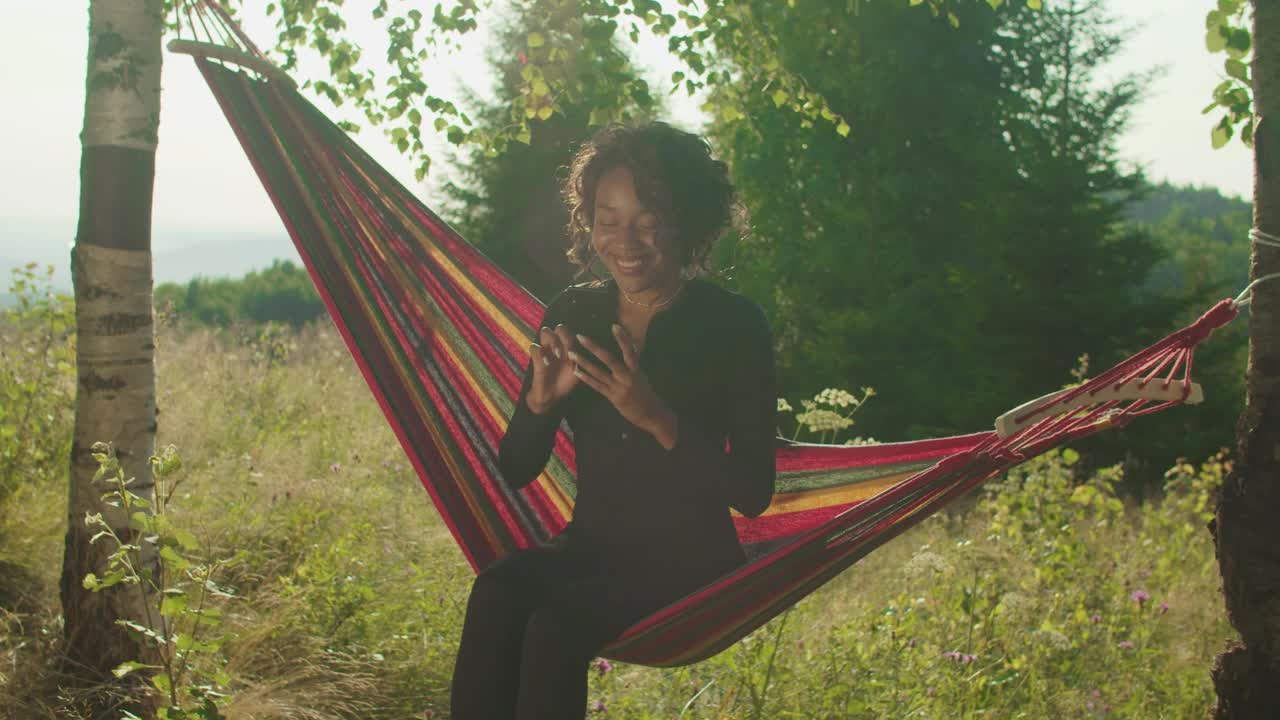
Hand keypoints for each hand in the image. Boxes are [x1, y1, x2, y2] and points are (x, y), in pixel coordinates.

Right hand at [525, 324, 579, 414]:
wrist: (552, 396)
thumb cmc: (566, 382)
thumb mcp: (577, 371)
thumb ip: (580, 360)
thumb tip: (582, 350)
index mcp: (568, 347)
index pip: (572, 333)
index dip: (574, 339)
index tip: (574, 353)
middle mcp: (557, 345)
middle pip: (559, 327)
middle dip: (564, 336)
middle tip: (567, 351)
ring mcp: (545, 350)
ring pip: (545, 331)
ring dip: (552, 340)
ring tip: (556, 355)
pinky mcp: (535, 358)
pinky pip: (534, 346)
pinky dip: (540, 353)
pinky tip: (546, 363)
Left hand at [568, 324, 677, 446]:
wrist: (651, 414)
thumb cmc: (645, 394)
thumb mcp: (640, 376)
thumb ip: (631, 364)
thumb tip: (629, 348)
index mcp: (635, 370)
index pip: (629, 351)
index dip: (622, 338)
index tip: (614, 325)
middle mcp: (627, 376)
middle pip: (609, 359)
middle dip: (594, 347)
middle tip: (580, 336)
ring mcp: (619, 387)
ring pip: (599, 372)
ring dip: (584, 362)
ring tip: (571, 353)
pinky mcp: (613, 397)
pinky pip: (597, 385)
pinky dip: (586, 378)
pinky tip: (576, 371)